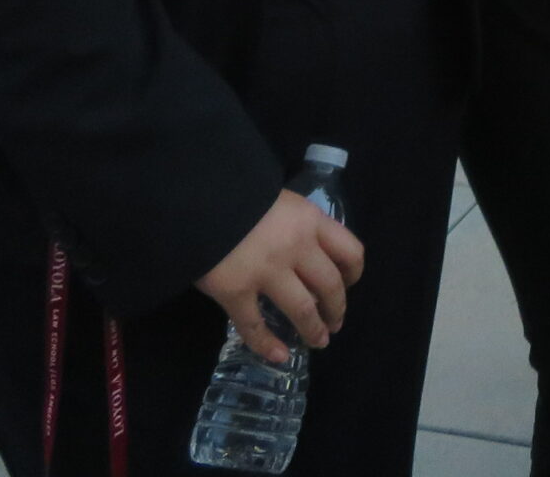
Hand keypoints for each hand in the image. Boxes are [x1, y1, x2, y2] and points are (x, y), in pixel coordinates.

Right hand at [196, 189, 363, 365]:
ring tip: (318, 342)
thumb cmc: (238, 193)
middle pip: (329, 285)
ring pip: (302, 309)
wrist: (196, 197)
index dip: (353, 273)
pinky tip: (278, 355)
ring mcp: (266, 272)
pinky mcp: (235, 292)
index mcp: (310, 220)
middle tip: (335, 322)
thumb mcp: (279, 199)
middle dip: (337, 308)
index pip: (350, 250)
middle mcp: (296, 247)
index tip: (349, 284)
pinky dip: (268, 345)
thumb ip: (295, 223)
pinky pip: (255, 326)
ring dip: (313, 329)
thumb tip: (304, 250)